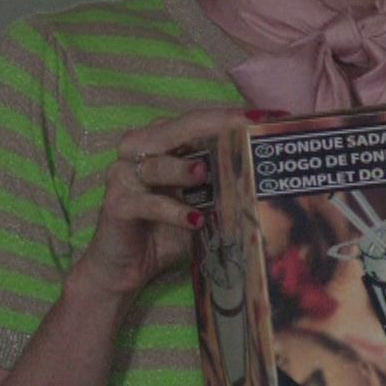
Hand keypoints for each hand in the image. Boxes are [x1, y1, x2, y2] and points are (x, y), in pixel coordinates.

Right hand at [74, 107, 284, 298]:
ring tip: (206, 172)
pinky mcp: (116, 206)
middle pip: (177, 130)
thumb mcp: (199, 205)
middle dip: (216, 125)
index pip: (197, 122)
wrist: (126, 269)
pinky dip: (172, 211)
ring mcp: (123, 177)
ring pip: (156, 165)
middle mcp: (138, 151)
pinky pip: (146, 204)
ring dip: (182, 168)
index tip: (268, 117)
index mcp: (160, 143)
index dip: (231, 116)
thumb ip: (222, 187)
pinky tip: (195, 220)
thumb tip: (270, 179)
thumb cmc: (165, 231)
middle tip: (247, 125)